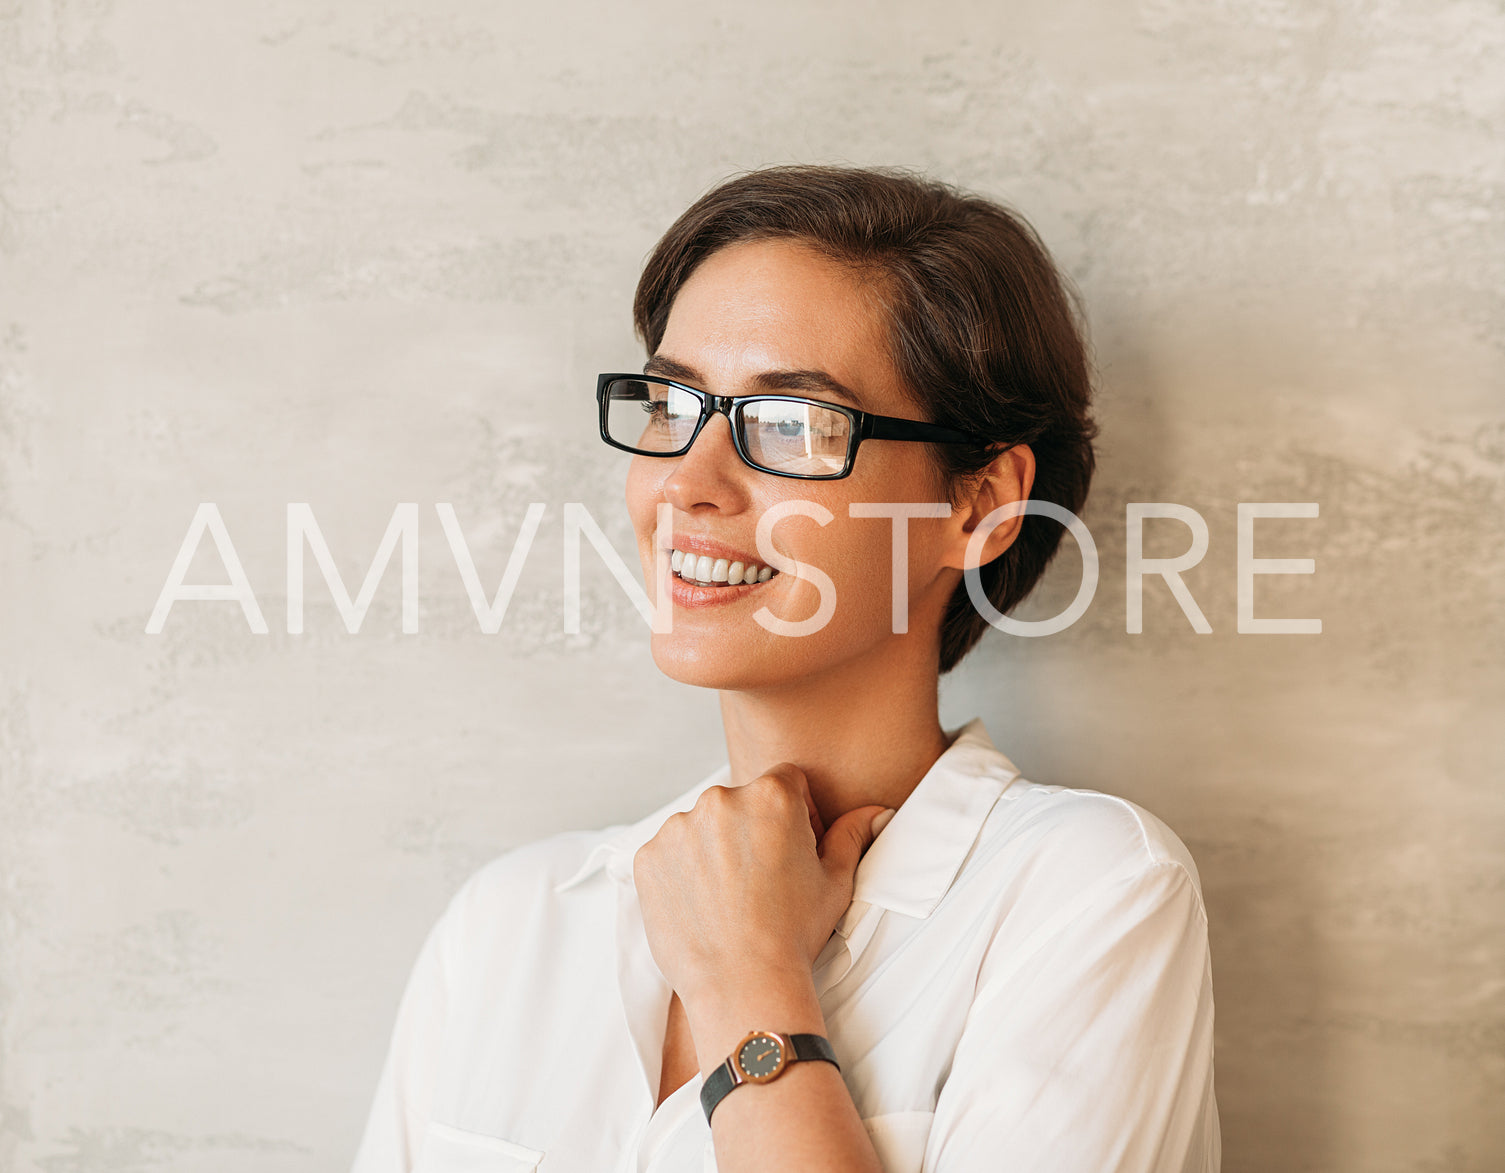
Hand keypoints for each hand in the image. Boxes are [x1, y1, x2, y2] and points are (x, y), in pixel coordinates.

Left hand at [632, 764, 892, 1003]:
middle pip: (739, 801)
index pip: (785, 781)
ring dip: (713, 849)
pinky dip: (681, 872)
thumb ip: (852, 835)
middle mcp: (721, 799)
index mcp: (771, 795)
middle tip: (760, 880)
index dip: (794, 813)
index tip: (790, 849)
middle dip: (750, 830)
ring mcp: (679, 827)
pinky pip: (668, 852)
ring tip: (729, 898)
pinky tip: (702, 904)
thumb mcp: (836, 882)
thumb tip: (875, 812)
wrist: (742, 984)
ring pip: (701, 826)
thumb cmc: (794, 934)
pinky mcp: (649, 856)